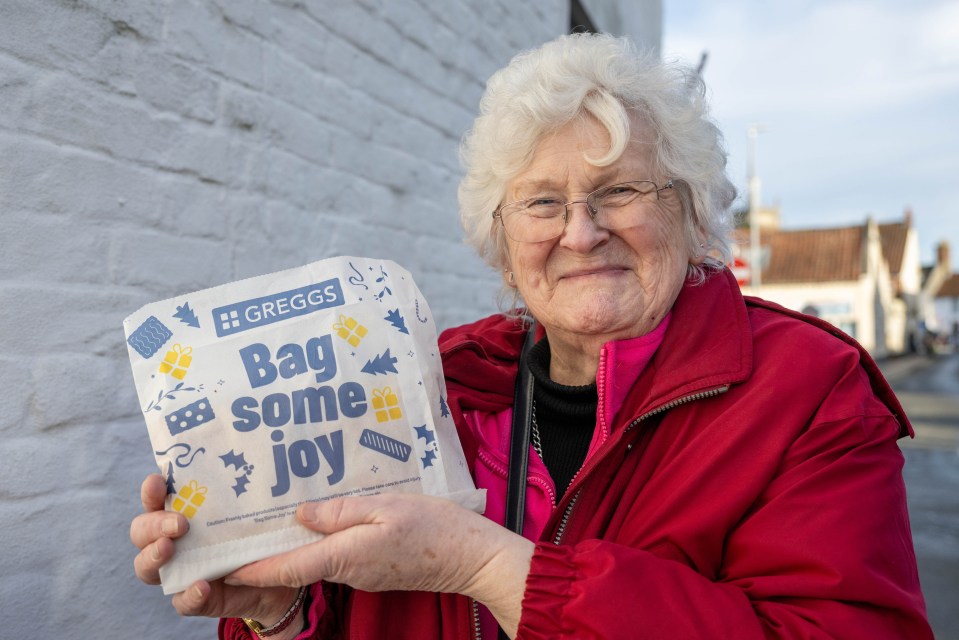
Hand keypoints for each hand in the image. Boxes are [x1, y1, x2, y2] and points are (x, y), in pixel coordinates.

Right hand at [130, 474, 302, 635]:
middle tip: (179, 523)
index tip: (159, 482)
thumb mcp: (252, 509)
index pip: (155, 500)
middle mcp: (172, 541)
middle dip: (154, 525)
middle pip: (141, 532)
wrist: (278, 575)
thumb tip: (251, 465)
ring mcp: (180, 571)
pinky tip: (202, 586)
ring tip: (169, 548)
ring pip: (146, 567)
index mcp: (182, 513)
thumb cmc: (258, 532)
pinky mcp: (194, 598)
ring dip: (153, 557)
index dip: (151, 491)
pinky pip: (181, 602)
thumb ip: (242, 493)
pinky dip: (189, 595)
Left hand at [225, 493, 533, 635]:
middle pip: (295, 565)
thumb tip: (299, 512)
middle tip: (237, 531)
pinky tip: (317, 522)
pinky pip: (336, 557)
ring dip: (291, 546)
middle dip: (264, 554)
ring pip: (315, 559)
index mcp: (343, 556)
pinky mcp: (374, 569)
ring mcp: (361, 573)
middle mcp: (346, 571)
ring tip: (270, 519)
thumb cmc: (432, 527)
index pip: (284, 567)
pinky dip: (318, 544)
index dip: (249, 568)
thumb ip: (339, 510)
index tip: (218, 565)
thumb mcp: (385, 506)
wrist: (471, 556)